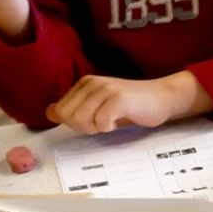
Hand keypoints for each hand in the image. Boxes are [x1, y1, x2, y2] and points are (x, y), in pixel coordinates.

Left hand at [46, 72, 211, 134]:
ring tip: (111, 121)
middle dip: (83, 127)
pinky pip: (101, 122)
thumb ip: (75, 108)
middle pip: (68, 117)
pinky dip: (108, 128)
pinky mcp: (119, 99)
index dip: (73, 123)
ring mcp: (106, 89)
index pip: (59, 110)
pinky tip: (119, 121)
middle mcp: (92, 83)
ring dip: (96, 128)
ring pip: (81, 120)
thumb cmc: (131, 106)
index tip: (92, 120)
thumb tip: (50, 112)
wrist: (162, 98)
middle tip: (103, 122)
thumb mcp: (98, 105)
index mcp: (84, 83)